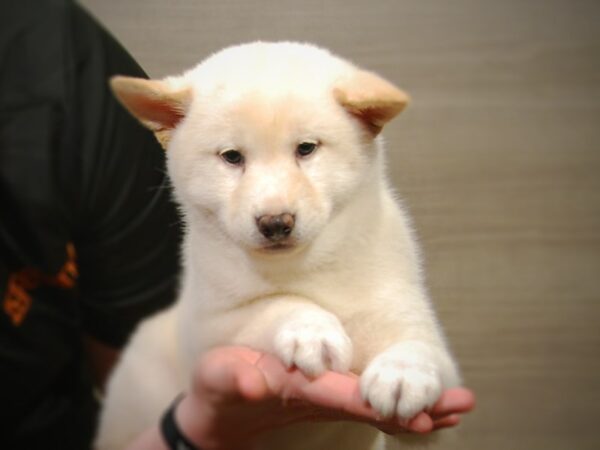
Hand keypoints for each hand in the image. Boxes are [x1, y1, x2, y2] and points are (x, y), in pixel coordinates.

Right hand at [173, 346, 474, 449]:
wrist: (221, 416)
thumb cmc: (219, 392)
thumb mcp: (219, 379)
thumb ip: (234, 378)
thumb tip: (254, 381)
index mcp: (298, 390)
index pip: (344, 396)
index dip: (378, 403)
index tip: (418, 415)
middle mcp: (319, 397)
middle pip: (372, 403)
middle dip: (415, 407)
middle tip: (460, 406)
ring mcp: (325, 398)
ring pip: (375, 403)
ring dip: (416, 407)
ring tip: (459, 408)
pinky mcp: (325, 395)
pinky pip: (366, 400)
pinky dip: (396, 404)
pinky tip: (428, 409)